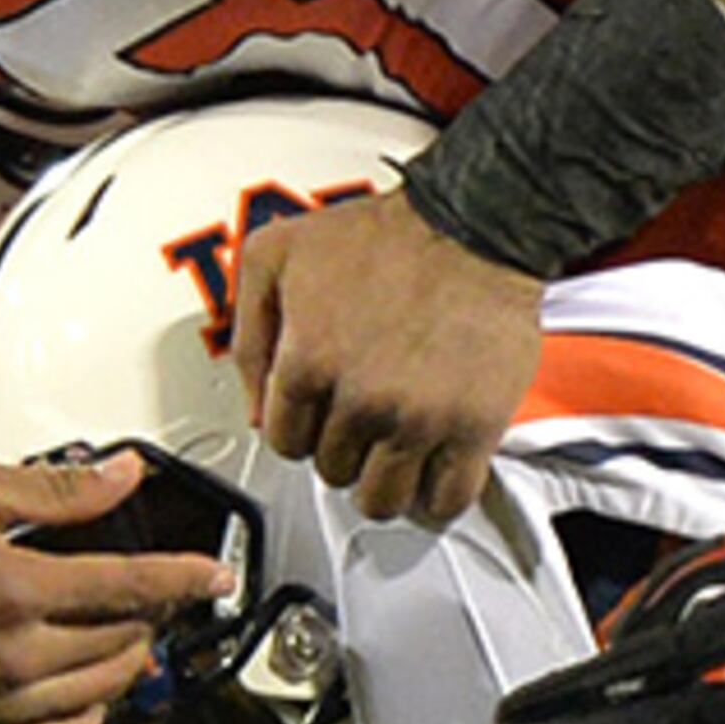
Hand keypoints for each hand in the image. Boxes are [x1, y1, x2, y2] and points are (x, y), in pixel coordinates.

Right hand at [0, 451, 232, 723]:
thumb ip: (57, 488)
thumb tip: (122, 477)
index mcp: (10, 591)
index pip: (130, 588)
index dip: (185, 578)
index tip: (213, 575)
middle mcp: (6, 659)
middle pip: (123, 641)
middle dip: (151, 611)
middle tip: (151, 587)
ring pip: (103, 693)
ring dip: (127, 659)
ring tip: (120, 628)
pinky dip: (90, 717)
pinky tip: (85, 684)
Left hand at [233, 190, 541, 525]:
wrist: (475, 222)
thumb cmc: (387, 234)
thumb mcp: (278, 256)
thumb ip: (249, 334)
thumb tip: (254, 405)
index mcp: (307, 361)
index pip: (284, 442)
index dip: (301, 430)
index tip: (319, 422)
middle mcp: (360, 399)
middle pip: (333, 472)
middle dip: (344, 450)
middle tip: (363, 424)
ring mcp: (418, 419)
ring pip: (383, 499)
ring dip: (385, 483)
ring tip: (395, 457)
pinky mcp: (473, 427)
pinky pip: (448, 499)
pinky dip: (438, 501)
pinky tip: (434, 479)